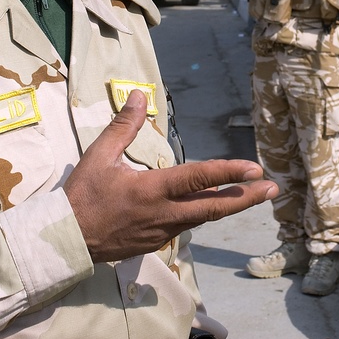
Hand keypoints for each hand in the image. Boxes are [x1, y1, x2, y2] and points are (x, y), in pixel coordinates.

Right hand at [64, 90, 278, 262]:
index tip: (254, 168)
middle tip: (272, 189)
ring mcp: (162, 232)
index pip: (198, 179)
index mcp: (151, 190)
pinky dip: (203, 214)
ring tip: (254, 195)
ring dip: (230, 206)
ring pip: (203, 218)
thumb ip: (124, 126)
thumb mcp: (99, 156)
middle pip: (214, 208)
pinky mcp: (157, 242)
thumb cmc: (82, 196)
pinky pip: (186, 225)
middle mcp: (163, 214)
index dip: (228, 172)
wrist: (66, 241)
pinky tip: (214, 205)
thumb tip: (141, 95)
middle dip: (246, 198)